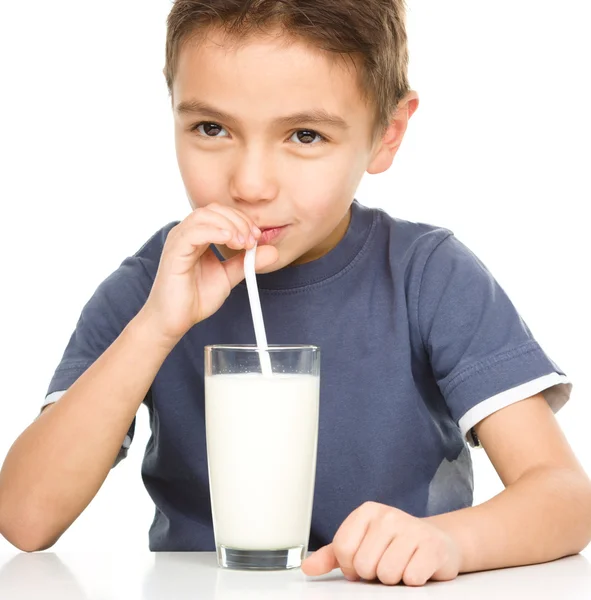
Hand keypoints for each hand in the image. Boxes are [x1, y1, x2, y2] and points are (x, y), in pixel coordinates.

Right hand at [141, 203, 278, 343]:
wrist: (175, 320)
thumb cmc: (195, 298)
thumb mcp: (228, 276)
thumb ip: (247, 262)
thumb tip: (273, 251)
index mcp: (198, 236)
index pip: (221, 214)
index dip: (242, 220)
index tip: (257, 237)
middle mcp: (186, 234)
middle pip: (214, 210)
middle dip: (238, 221)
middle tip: (252, 240)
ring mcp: (178, 241)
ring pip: (204, 216)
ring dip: (229, 225)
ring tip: (243, 243)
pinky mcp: (174, 252)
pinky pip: (193, 232)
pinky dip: (215, 232)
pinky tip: (230, 240)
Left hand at [301, 502, 461, 585]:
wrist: (436, 543)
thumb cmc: (393, 545)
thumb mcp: (361, 545)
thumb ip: (332, 556)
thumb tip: (307, 566)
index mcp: (366, 511)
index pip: (342, 549)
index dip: (351, 566)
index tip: (362, 562)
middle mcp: (388, 515)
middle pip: (364, 564)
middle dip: (374, 574)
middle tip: (386, 563)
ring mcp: (411, 528)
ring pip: (387, 574)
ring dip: (394, 579)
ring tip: (402, 565)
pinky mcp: (432, 546)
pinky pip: (411, 578)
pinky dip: (413, 580)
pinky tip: (417, 567)